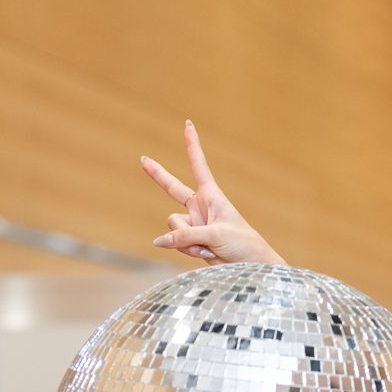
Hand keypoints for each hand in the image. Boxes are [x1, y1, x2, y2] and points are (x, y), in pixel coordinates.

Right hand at [141, 122, 285, 265]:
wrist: (248, 265)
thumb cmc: (241, 243)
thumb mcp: (214, 234)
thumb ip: (185, 235)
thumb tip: (159, 241)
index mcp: (212, 195)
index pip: (199, 166)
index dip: (192, 146)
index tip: (188, 125)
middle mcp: (200, 206)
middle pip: (173, 188)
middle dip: (158, 174)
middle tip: (143, 159)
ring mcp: (194, 224)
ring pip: (173, 225)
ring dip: (187, 239)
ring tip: (208, 245)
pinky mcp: (190, 240)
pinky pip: (175, 242)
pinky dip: (188, 250)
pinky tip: (205, 253)